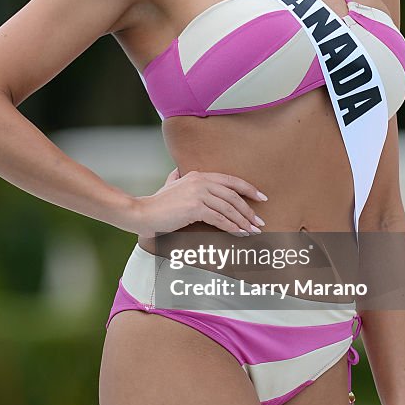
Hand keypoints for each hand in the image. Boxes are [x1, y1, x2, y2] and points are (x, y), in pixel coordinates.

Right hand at [132, 167, 267, 237]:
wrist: (143, 213)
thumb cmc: (157, 203)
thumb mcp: (169, 185)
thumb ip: (176, 177)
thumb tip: (178, 171)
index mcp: (198, 174)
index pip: (230, 180)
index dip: (248, 189)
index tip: (261, 197)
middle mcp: (200, 181)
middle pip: (233, 195)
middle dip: (249, 210)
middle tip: (259, 221)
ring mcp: (197, 193)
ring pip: (228, 208)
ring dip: (243, 221)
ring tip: (253, 230)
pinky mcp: (194, 208)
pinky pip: (219, 218)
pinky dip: (232, 227)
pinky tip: (239, 233)